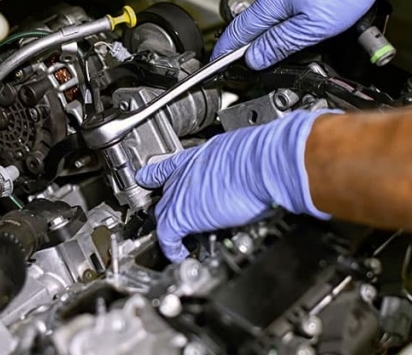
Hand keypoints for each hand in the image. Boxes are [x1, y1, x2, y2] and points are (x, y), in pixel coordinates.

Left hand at [135, 110, 334, 261]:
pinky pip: (167, 236)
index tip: (147, 177)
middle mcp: (187, 171)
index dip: (158, 174)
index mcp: (202, 155)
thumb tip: (249, 177)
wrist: (263, 164)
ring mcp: (180, 192)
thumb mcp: (244, 157)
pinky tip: (179, 256)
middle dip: (170, 205)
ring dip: (171, 228)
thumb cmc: (264, 158)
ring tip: (179, 241)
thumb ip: (237, 169)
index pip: (171, 164)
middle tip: (181, 218)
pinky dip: (172, 249)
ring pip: (163, 213)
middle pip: (166, 192)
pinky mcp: (181, 214)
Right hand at [211, 0, 411, 69]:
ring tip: (276, 51)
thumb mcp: (314, 26)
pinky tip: (297, 27)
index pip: (240, 30)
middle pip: (253, 21)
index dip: (227, 50)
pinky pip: (283, 2)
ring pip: (270, 12)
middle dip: (250, 44)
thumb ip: (281, 44)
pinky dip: (284, 19)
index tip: (219, 63)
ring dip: (270, 32)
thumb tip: (255, 58)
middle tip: (250, 65)